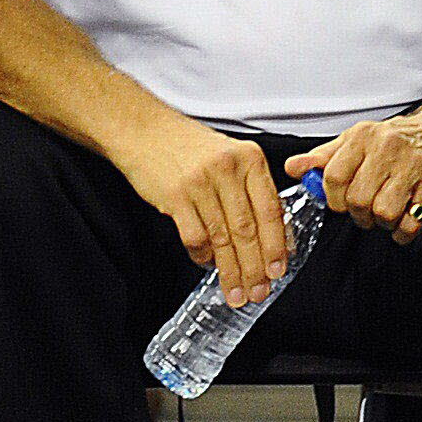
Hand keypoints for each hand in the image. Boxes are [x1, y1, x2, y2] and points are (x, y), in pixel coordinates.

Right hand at [119, 115, 288, 308]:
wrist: (143, 129)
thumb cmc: (187, 145)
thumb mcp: (229, 156)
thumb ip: (252, 190)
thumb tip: (275, 234)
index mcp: (248, 158)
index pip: (270, 210)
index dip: (276, 245)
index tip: (278, 269)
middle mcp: (227, 168)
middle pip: (247, 229)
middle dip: (255, 268)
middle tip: (258, 291)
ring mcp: (200, 182)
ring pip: (222, 239)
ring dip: (230, 272)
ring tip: (235, 292)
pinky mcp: (175, 196)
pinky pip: (195, 237)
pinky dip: (202, 256)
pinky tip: (206, 263)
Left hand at [285, 106, 421, 243]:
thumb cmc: (388, 140)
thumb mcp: (353, 141)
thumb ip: (322, 157)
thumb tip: (292, 169)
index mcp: (363, 138)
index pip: (334, 175)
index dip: (332, 197)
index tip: (338, 201)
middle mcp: (387, 150)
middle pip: (358, 198)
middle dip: (356, 213)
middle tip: (361, 210)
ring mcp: (412, 169)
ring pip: (383, 212)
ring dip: (379, 222)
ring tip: (380, 213)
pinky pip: (410, 223)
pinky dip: (401, 232)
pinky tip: (399, 223)